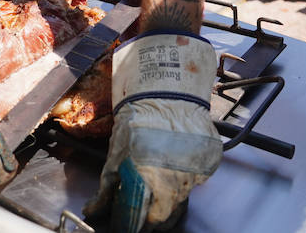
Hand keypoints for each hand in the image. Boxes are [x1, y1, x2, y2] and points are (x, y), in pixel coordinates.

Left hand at [85, 33, 221, 230]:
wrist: (169, 86)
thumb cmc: (140, 114)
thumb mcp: (117, 150)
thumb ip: (108, 185)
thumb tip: (95, 209)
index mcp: (153, 178)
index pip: (148, 220)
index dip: (136, 223)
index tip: (129, 222)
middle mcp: (179, 178)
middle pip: (168, 214)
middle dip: (154, 212)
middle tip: (143, 204)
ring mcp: (198, 169)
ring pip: (184, 196)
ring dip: (171, 194)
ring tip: (158, 176)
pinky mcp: (210, 159)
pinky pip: (198, 178)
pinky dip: (186, 175)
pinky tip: (174, 161)